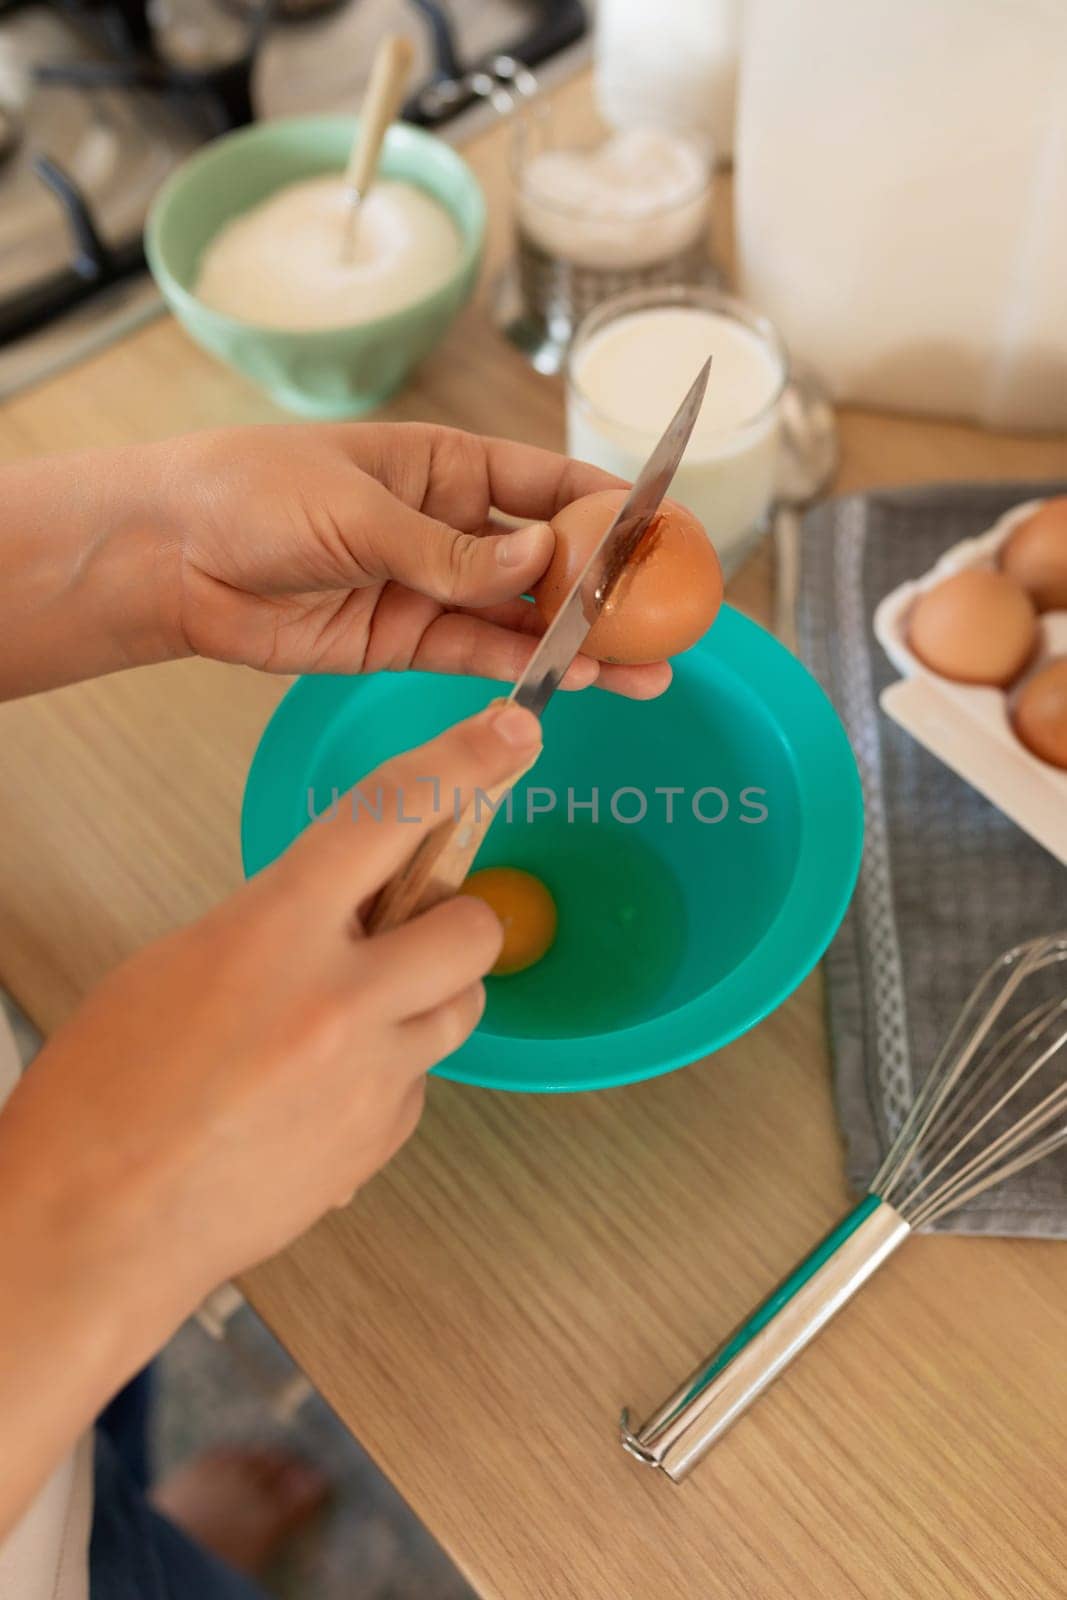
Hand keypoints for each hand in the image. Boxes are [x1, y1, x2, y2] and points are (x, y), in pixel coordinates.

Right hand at [0, 702, 537, 1327]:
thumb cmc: (107, 1096)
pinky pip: (423, 1080)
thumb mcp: (181, 964)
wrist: (95, 1227)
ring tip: (347, 1025)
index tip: (513, 732)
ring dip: (426, 1000)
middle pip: (473, 926)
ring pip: (463, 1007)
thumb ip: (277, 921)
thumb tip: (341, 911)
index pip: (392, 813)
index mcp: (274, 932)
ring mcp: (372, 1077)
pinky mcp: (383, 1140)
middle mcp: (341, 1000)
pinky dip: (389, 1075)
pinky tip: (319, 1095)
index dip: (465, 761)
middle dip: (452, 922)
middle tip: (405, 935)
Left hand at [153, 422, 671, 698]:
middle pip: (549, 560)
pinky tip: (572, 681)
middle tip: (669, 623)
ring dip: (579, 646)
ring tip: (644, 671)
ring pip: (521, 619)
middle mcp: (448, 527)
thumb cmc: (252, 493)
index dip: (612, 509)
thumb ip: (450, 550)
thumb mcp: (359, 509)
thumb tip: (544, 561)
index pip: (549, 484)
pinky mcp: (401, 643)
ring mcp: (428, 588)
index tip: (667, 534)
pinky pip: (476, 656)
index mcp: (444, 465)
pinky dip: (522, 671)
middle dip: (609, 592)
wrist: (169, 554)